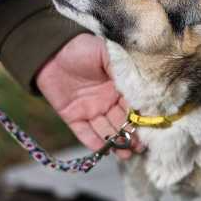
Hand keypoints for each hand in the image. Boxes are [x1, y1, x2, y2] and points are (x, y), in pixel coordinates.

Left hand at [36, 33, 144, 159]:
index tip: (150, 130)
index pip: (133, 107)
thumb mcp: (106, 54)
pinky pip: (84, 133)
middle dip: (131, 135)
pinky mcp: (73, 117)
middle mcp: (107, 101)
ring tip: (126, 153)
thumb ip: (123, 71)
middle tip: (140, 147)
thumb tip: (140, 89)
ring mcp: (91, 110)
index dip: (141, 118)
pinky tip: (103, 150)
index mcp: (118, 87)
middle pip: (122, 122)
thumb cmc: (82, 47)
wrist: (50, 50)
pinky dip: (93, 142)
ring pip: (106, 130)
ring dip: (116, 142)